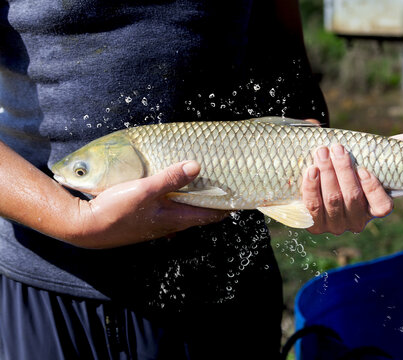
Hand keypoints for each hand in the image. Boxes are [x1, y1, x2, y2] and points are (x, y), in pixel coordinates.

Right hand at [68, 161, 228, 248]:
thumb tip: (196, 166)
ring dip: (192, 204)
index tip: (238, 200)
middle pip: (197, 216)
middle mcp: (168, 226)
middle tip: (221, 190)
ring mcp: (155, 227)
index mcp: (174, 219)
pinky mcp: (142, 224)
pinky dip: (174, 205)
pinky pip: (166, 214)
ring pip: (181, 215)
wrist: (84, 228)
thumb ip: (170, 179)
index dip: (225, 209)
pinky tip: (168, 196)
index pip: (208, 216)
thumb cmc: (115, 210)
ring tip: (199, 189)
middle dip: (211, 204)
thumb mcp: (144, 190)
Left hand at [302, 133, 402, 234]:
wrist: (319, 184)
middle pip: (352, 197)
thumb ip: (386, 151)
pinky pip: (312, 207)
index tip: (363, 168)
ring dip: (327, 173)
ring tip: (322, 153)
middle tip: (336, 149)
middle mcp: (356, 222)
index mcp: (374, 210)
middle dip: (343, 170)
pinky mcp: (314, 226)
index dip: (373, 188)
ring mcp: (335, 226)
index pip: (382, 207)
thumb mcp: (366, 162)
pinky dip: (311, 187)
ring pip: (332, 200)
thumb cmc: (348, 173)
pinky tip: (311, 170)